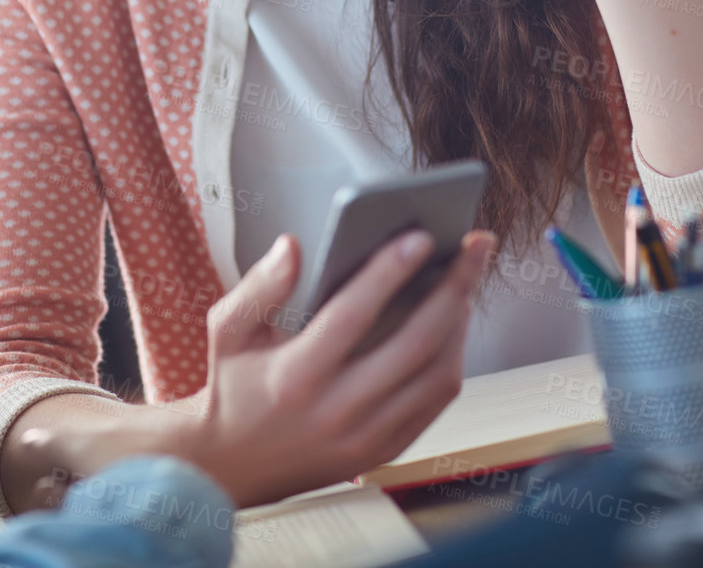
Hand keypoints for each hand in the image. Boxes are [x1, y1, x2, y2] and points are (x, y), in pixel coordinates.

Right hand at [178, 227, 497, 506]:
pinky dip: (451, 357)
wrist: (233, 466)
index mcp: (295, 375)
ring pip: (436, 375)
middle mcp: (336, 410)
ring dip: (460, 322)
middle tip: (475, 246)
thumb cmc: (233, 385)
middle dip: (453, 288)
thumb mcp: (227, 330)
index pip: (352, 316)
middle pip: (413, 344)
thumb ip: (260, 286)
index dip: (389, 273)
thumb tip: (293, 246)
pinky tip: (453, 323)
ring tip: (467, 279)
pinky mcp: (384, 449)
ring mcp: (366, 436)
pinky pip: (435, 401)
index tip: (420, 236)